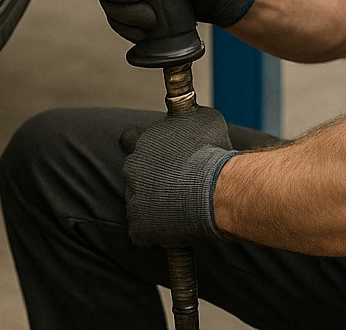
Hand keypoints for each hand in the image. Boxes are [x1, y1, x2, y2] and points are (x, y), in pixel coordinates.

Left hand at [119, 107, 235, 246]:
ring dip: (157, 204)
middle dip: (153, 178)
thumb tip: (189, 113)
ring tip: (184, 207)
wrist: (216, 189)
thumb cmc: (214, 152)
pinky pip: (144, 232)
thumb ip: (188, 118)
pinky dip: (158, 233)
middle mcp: (132, 167)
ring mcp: (133, 198)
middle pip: (137, 174)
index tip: (154, 154)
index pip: (129, 139)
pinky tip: (178, 228)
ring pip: (141, 203)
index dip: (139, 145)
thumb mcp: (205, 120)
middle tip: (179, 184)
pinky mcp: (138, 227)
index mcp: (144, 141)